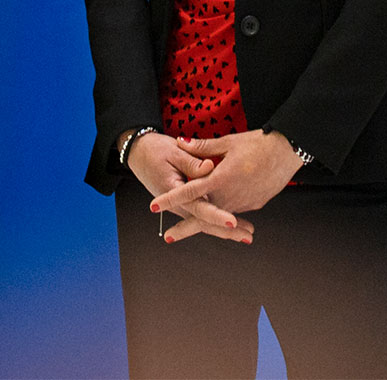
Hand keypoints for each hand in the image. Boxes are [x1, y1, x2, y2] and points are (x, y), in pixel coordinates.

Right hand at [126, 131, 252, 243]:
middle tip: (247, 235)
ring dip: (224, 229)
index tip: (233, 222)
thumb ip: (192, 162)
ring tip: (247, 234)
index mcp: (174, 191)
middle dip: (226, 231)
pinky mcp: (186, 202)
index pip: (199, 207)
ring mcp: (182, 204)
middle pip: (204, 221)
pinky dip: (218, 220)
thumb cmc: (155, 150)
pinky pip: (203, 213)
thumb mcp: (174, 151)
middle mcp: (178, 203)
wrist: (139, 153)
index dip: (217, 215)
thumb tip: (210, 167)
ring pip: (204, 221)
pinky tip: (234, 224)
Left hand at [163, 129, 305, 217]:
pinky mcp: (254, 204)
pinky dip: (222, 213)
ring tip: (186, 228)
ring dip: (204, 221)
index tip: (154, 206)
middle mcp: (231, 196)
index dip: (170, 199)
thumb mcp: (228, 142)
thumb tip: (180, 142)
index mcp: (220, 179)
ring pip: (219, 215)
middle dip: (185, 227)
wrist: (289, 151)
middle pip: (203, 215)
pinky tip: (217, 215)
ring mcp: (244, 203)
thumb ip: (202, 147)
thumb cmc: (259, 143)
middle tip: (168, 236)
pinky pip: (233, 210)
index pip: (190, 192)